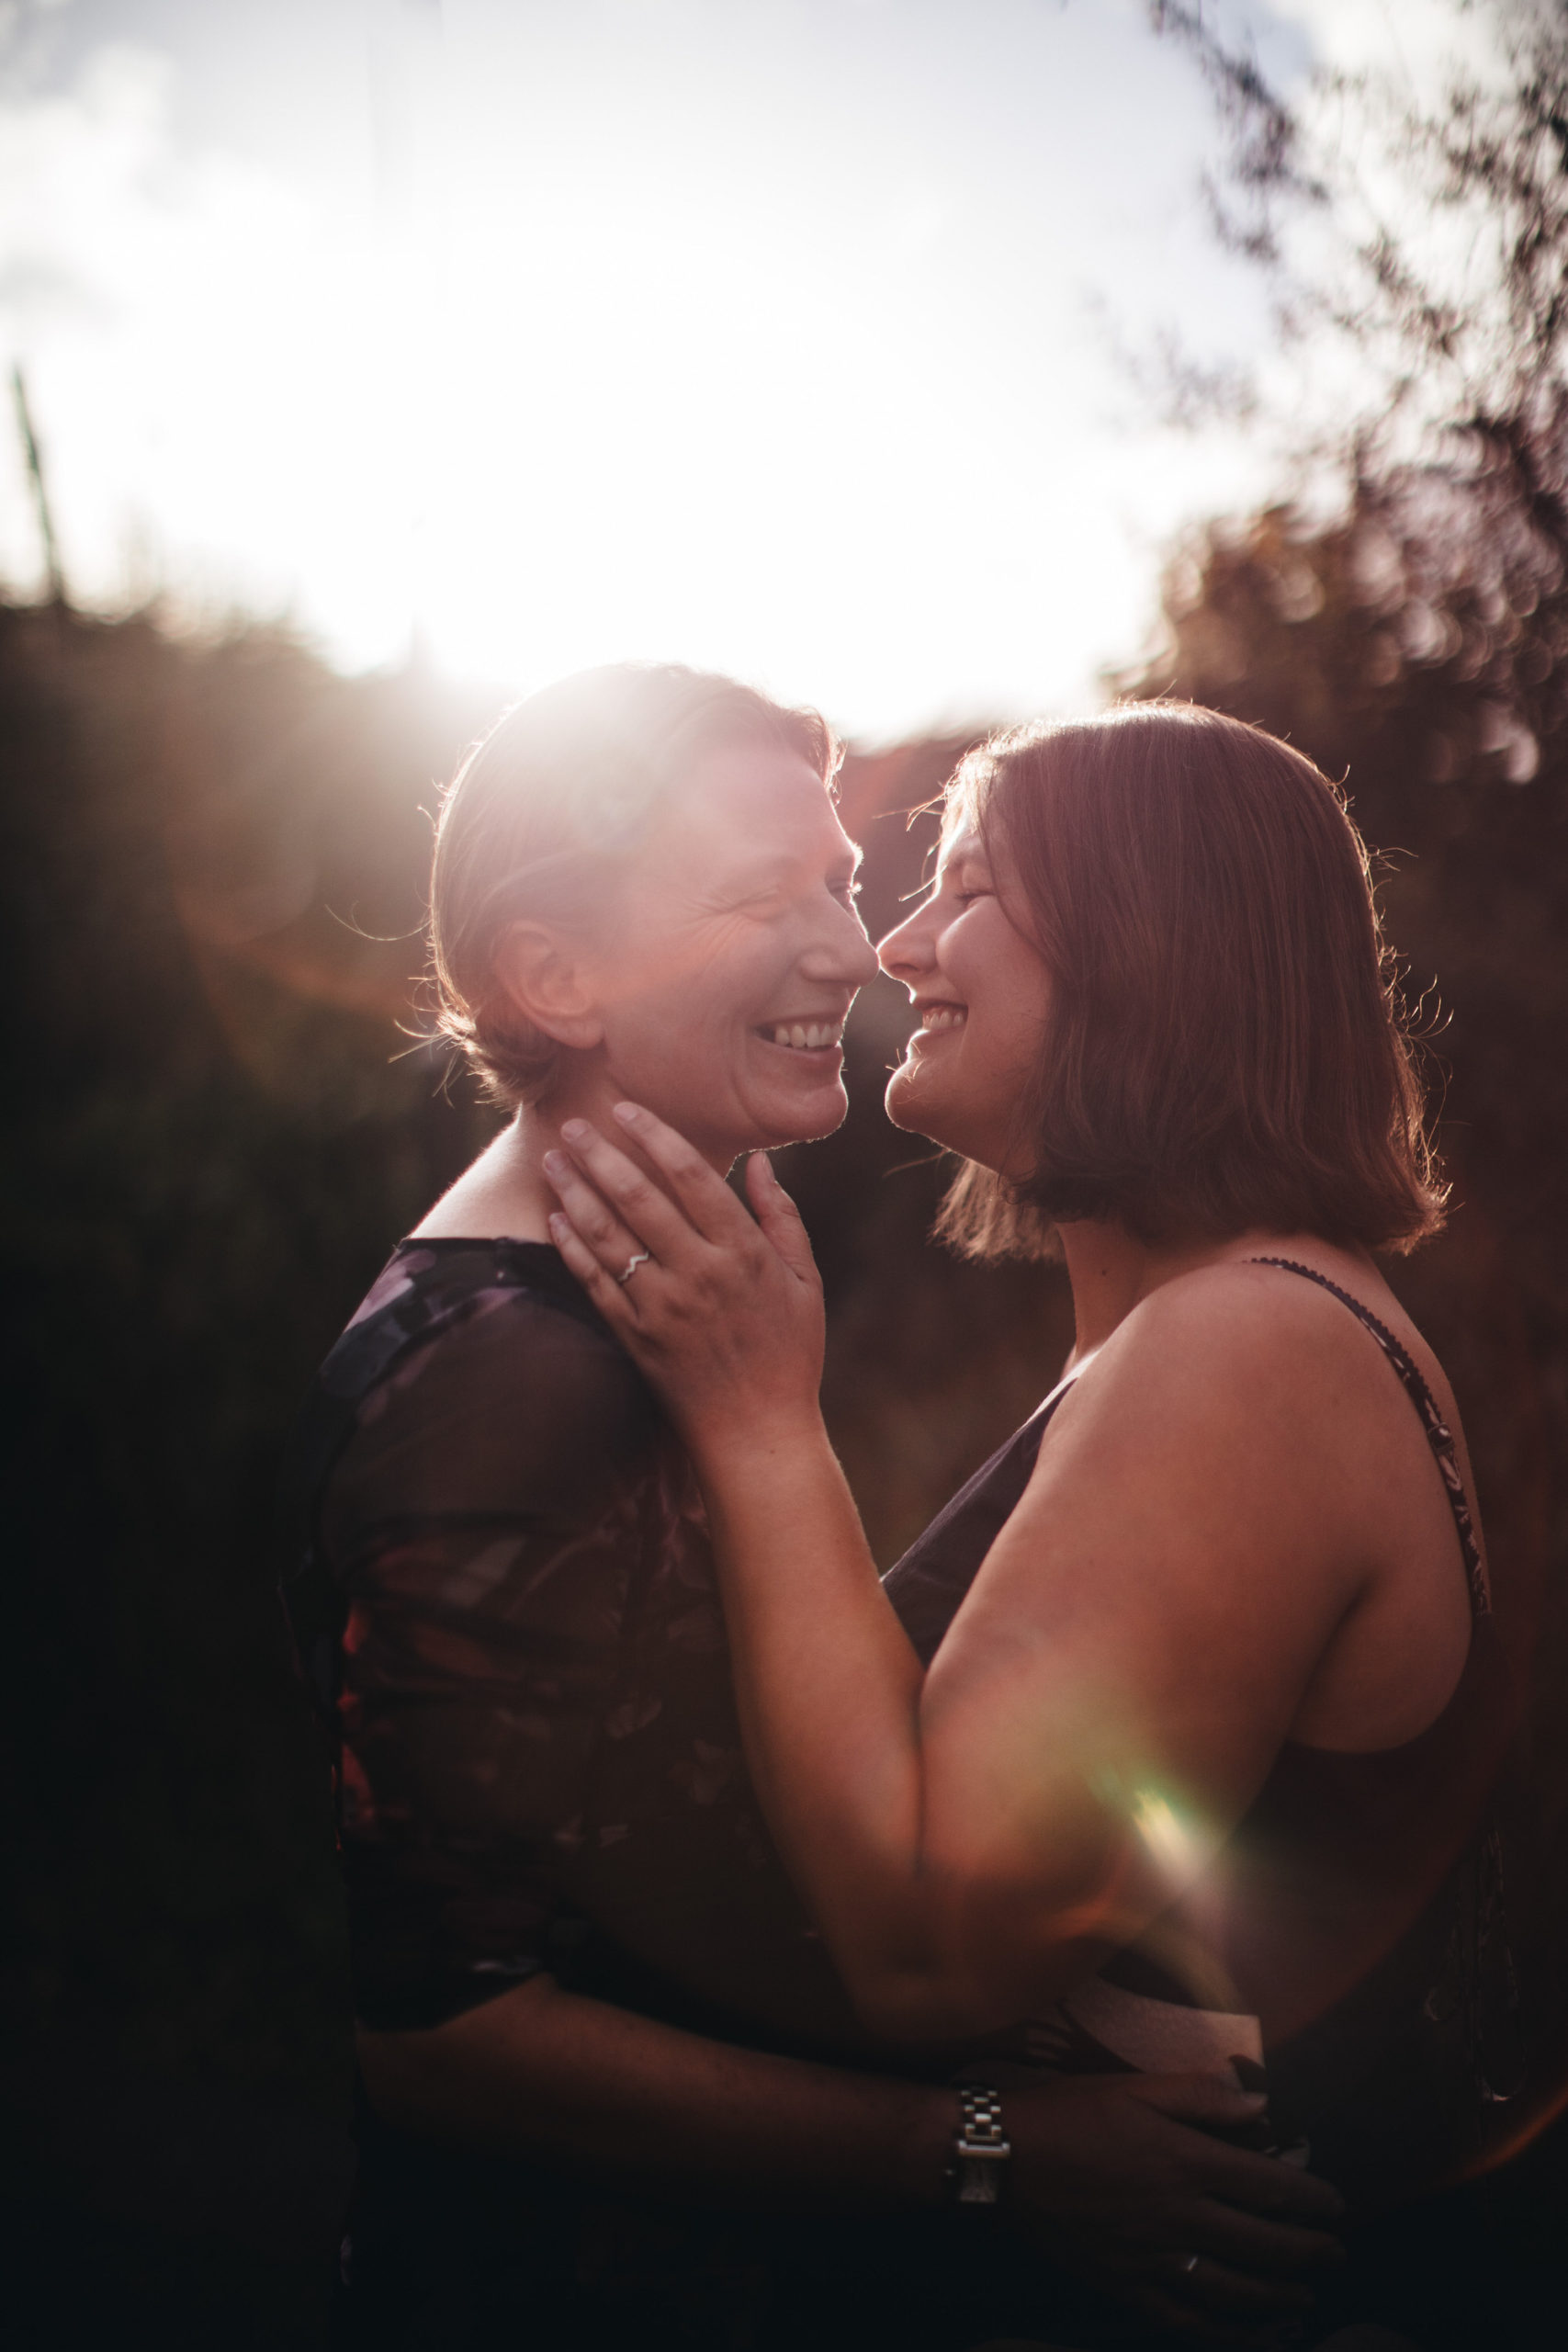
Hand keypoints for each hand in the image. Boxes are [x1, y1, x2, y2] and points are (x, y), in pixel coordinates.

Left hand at [544, 1103, 825, 1450]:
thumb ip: (781, 1215)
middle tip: (571, 1124)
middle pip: (638, 1198)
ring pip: (608, 1236)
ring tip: (552, 1161)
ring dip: (575, 1192)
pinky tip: (555, 1218)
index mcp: (743, 1252)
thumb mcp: (803, 1279)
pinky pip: (595, 1283)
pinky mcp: (635, 1337)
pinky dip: (572, 1248)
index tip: (626, 1109)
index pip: (691, 1176)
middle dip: (600, 1154)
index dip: (654, 1136)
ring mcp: (662, 1307)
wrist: (757, 1430)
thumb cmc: (788, 1351)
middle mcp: (699, 1274)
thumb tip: (761, 1160)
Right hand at [1003, 2072, 1342, 2345]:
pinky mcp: (1125, 2284)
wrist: (1006, 2157)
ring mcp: (1152, 2258)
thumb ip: (1202, 2096)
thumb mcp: (1136, 2088)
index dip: (1311, 2200)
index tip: (1337, 2206)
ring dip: (1278, 2297)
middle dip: (1309, 2253)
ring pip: (1233, 2289)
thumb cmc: (1072, 2112)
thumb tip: (1264, 2105)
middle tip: (1336, 2255)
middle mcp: (1178, 2216)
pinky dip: (1223, 2332)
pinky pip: (1184, 2318)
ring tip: (1305, 2298)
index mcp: (1185, 2161)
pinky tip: (1248, 2334)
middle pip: (1262, 2244)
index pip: (1269, 2187)